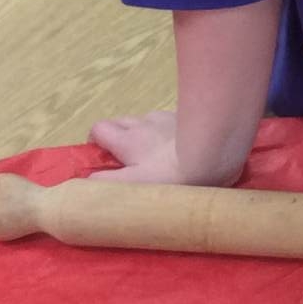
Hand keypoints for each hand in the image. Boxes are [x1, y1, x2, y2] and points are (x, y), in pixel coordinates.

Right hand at [89, 110, 241, 186]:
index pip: (98, 128)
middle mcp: (145, 123)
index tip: (103, 156)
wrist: (215, 156)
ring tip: (157, 150)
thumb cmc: (170, 175)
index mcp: (128, 139)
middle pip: (121, 120)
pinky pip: (173, 119)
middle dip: (118, 134)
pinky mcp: (191, 117)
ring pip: (147, 119)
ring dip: (145, 130)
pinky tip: (183, 143)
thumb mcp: (133, 186)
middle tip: (128, 156)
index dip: (96, 140)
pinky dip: (170, 129)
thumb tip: (88, 181)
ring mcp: (169, 117)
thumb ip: (106, 183)